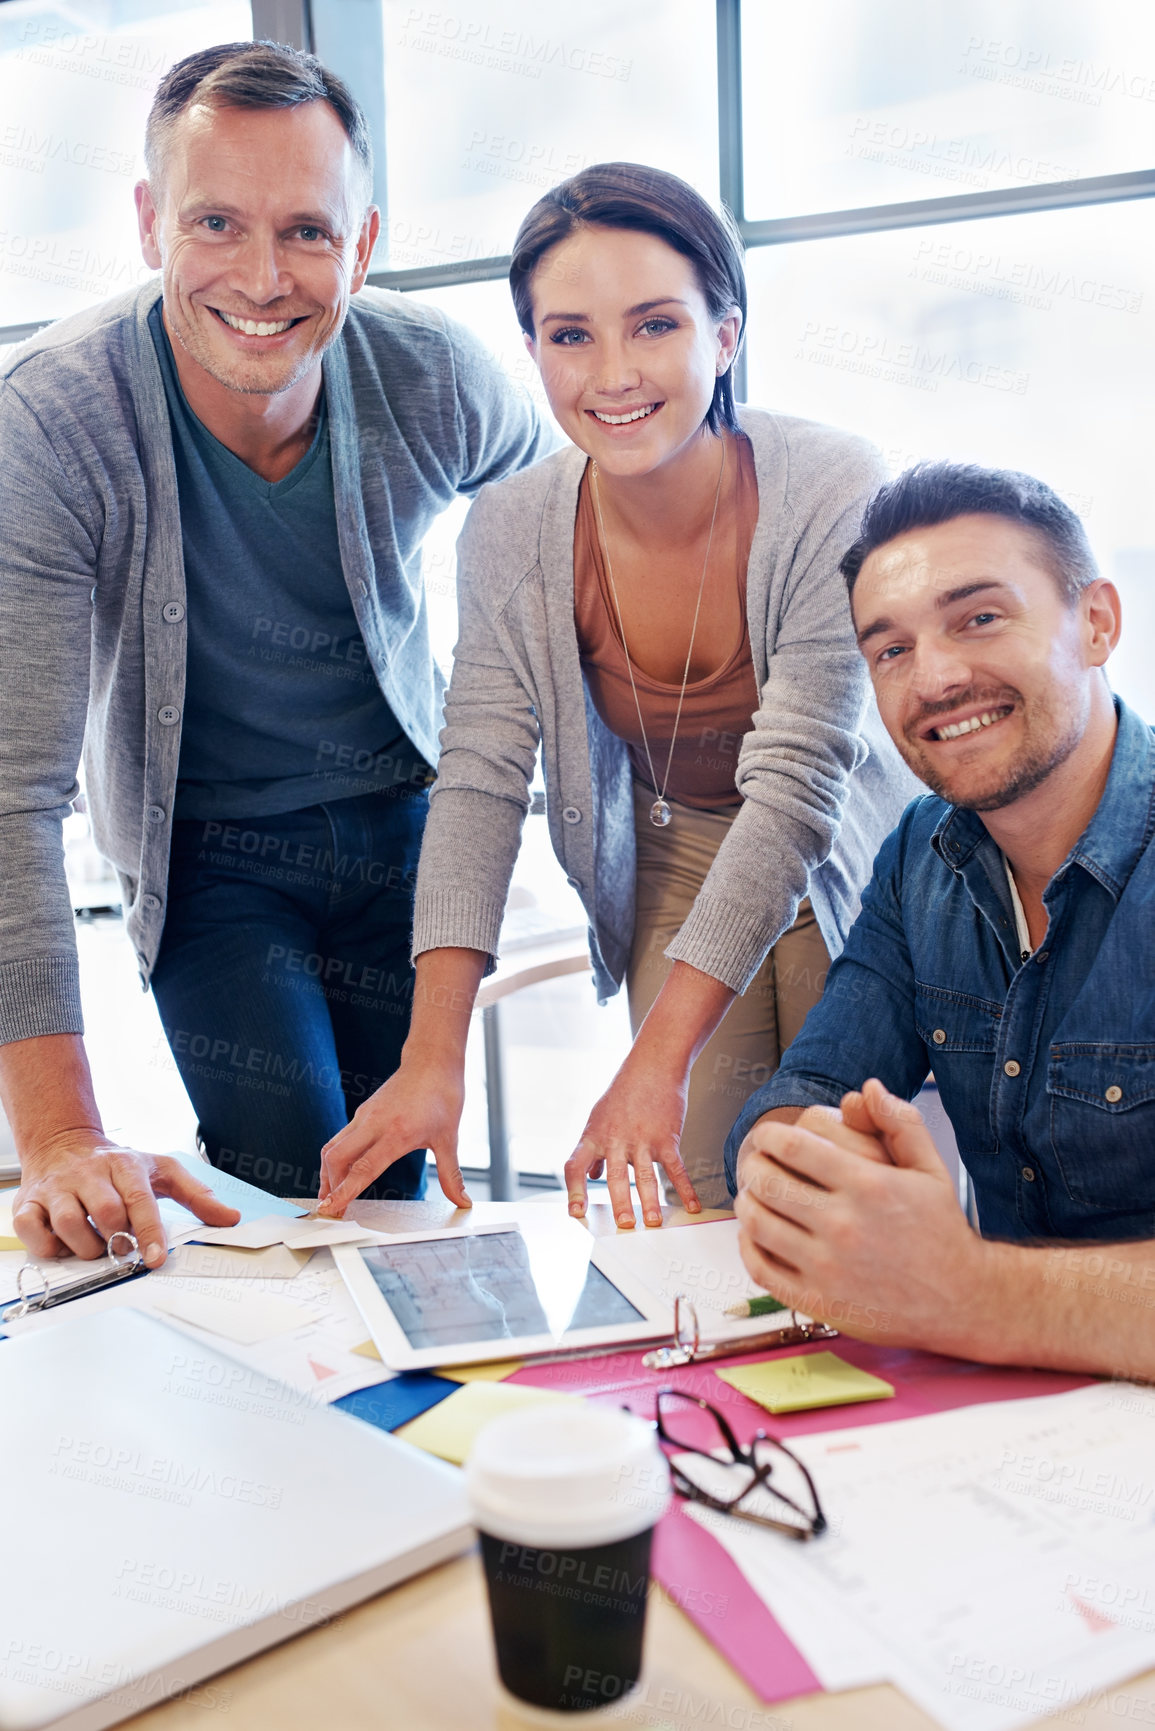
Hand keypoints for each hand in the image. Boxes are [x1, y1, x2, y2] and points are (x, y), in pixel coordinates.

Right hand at [13, 1134, 240, 1267]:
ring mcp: (56, 1188)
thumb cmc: (116, 1164)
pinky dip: (48, 1247)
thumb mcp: (161, 1171)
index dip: (149, 1233)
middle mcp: (88, 1174)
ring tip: (96, 1247)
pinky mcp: (28, 1203)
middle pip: (106, 1214)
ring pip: (69, 1224)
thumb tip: (230, 1218)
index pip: (140, 1200)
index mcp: (123, 1164)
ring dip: (87, 1247)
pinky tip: (63, 1246)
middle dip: (119, 1241)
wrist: (62, 1142)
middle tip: (123, 1249)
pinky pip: (32, 1230)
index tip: (156, 1259)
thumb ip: (196, 1195)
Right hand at [318, 1055, 470, 1214]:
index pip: (363, 1168)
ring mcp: (365, 1116)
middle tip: (330, 1209)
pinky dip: (336, 1158)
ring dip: (328, 1173)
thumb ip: (451, 1176)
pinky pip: (340, 1138)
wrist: (432, 1061)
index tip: (331, 1208)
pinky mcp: (363, 1112)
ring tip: (330, 1195)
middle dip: (329, 1186)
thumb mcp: (449, 1139)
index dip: (344, 1192)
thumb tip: (463, 1201)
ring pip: (333, 1147)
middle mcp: (374, 1124)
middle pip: (336, 1158)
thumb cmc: (442, 1095)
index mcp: (396, 1134)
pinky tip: (342, 1171)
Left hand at [564, 1055, 700, 1229]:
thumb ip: (594, 1148)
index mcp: (594, 1136)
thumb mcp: (599, 1116)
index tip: (575, 1212)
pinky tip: (691, 1205)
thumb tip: (591, 1175)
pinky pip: (675, 1168)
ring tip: (652, 1221)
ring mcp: (641, 1139)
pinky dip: (685, 1188)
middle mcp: (615, 1139)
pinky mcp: (666, 1138)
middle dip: (620, 1202)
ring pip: (644, 1175)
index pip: (576, 1166)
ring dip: (650, 1201)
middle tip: (624, 1224)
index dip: (574, 1191)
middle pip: (614, 1176)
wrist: (652, 1066)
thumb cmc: (625, 1091)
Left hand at [733, 1078, 985, 1350]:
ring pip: (758, 1224)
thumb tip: (868, 1087)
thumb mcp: (930, 1169)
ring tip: (753, 1194)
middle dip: (754, 1165)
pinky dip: (748, 1246)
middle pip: (768, 1182)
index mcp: (868, 1186)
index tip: (767, 1136)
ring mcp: (829, 1267)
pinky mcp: (820, 1302)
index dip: (769, 1136)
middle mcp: (845, 1225)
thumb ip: (900, 1122)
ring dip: (747, 1203)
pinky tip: (756, 1235)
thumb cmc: (942, 1231)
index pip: (793, 1147)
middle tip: (755, 1162)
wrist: (961, 1302)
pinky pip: (763, 1269)